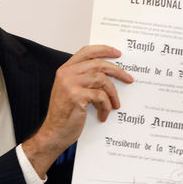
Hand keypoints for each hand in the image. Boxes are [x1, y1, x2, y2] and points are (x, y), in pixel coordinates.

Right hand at [23, 45, 133, 176]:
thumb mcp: (70, 91)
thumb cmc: (64, 115)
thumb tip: (108, 74)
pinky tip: (104, 114)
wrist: (54, 133)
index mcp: (65, 70)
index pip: (86, 51)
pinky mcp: (76, 96)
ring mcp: (70, 84)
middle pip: (98, 64)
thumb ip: (84, 79)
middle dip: (117, 71)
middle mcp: (66, 74)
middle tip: (128, 79)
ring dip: (112, 94)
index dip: (103, 50)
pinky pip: (100, 96)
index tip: (117, 53)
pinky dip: (106, 106)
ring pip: (102, 80)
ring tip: (115, 104)